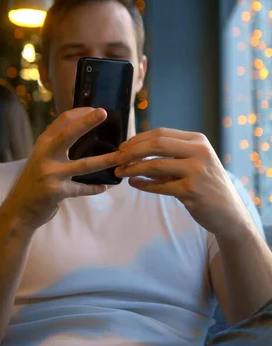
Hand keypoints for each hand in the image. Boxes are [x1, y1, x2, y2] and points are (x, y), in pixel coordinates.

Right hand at [3, 107, 121, 231]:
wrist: (19, 208)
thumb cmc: (35, 179)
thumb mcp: (42, 156)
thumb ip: (57, 144)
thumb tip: (83, 128)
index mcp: (44, 143)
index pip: (62, 120)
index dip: (81, 113)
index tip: (99, 111)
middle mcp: (45, 155)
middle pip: (68, 135)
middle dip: (87, 122)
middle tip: (104, 113)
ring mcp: (51, 173)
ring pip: (83, 164)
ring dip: (105, 160)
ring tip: (121, 157)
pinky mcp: (56, 192)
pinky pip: (82, 188)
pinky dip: (95, 187)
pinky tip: (106, 186)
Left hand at [116, 127, 252, 237]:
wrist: (229, 212)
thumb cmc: (206, 184)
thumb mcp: (193, 162)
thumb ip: (169, 154)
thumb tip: (134, 150)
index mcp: (198, 140)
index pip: (161, 133)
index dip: (138, 139)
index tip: (123, 146)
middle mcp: (199, 152)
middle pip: (156, 144)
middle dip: (132, 150)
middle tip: (116, 157)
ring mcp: (196, 171)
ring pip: (155, 165)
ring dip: (133, 168)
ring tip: (119, 171)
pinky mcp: (191, 191)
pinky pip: (159, 186)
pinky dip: (143, 184)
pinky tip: (133, 183)